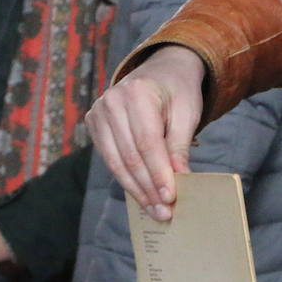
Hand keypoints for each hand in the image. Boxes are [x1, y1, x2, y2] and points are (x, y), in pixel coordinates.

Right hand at [85, 44, 204, 219]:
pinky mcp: (93, 124)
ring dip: (136, 190)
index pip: (147, 142)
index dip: (158, 173)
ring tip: (154, 210)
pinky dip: (126, 179)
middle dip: (148, 188)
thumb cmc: (179, 91)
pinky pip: (110, 159)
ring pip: (116, 162)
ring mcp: (98, 112)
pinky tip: (142, 195)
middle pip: (130, 156)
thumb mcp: (187, 113)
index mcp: (137, 93)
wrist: (162, 69)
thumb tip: (178, 180)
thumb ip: (179, 146)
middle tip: (165, 212)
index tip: (171, 198)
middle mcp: (111, 101)